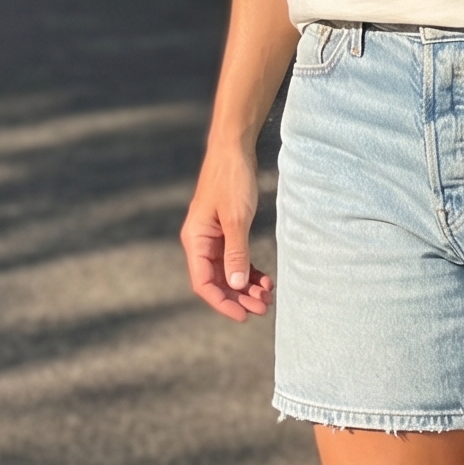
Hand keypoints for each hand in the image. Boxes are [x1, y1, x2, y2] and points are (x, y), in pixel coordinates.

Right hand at [181, 139, 273, 321]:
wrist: (234, 148)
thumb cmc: (231, 179)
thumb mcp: (236, 218)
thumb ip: (236, 253)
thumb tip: (237, 285)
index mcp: (196, 240)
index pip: (203, 283)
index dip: (222, 303)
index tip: (243, 315)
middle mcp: (201, 241)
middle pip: (217, 281)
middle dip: (239, 297)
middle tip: (264, 307)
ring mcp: (213, 236)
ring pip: (228, 271)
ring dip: (246, 286)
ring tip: (267, 296)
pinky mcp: (226, 230)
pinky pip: (235, 258)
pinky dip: (249, 270)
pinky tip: (264, 279)